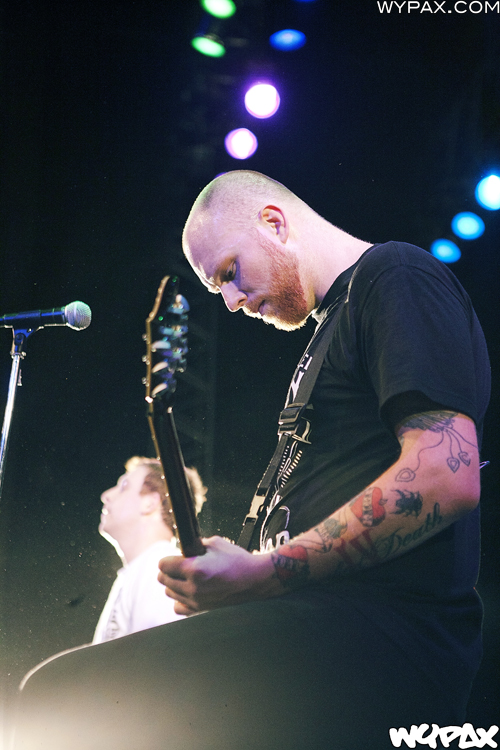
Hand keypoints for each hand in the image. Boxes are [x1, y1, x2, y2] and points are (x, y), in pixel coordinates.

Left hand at [157, 536, 275, 614]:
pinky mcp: (201, 611)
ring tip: (186, 578)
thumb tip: (184, 548)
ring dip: (174, 583)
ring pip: (170, 592)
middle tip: (179, 565)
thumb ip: (195, 545)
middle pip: (163, 579)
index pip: (163, 565)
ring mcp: (196, 601)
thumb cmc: (238, 561)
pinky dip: (181, 599)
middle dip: (169, 570)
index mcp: (194, 569)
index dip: (168, 558)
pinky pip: (179, 607)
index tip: (174, 557)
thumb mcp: (215, 543)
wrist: (254, 580)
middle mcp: (192, 587)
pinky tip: (189, 591)